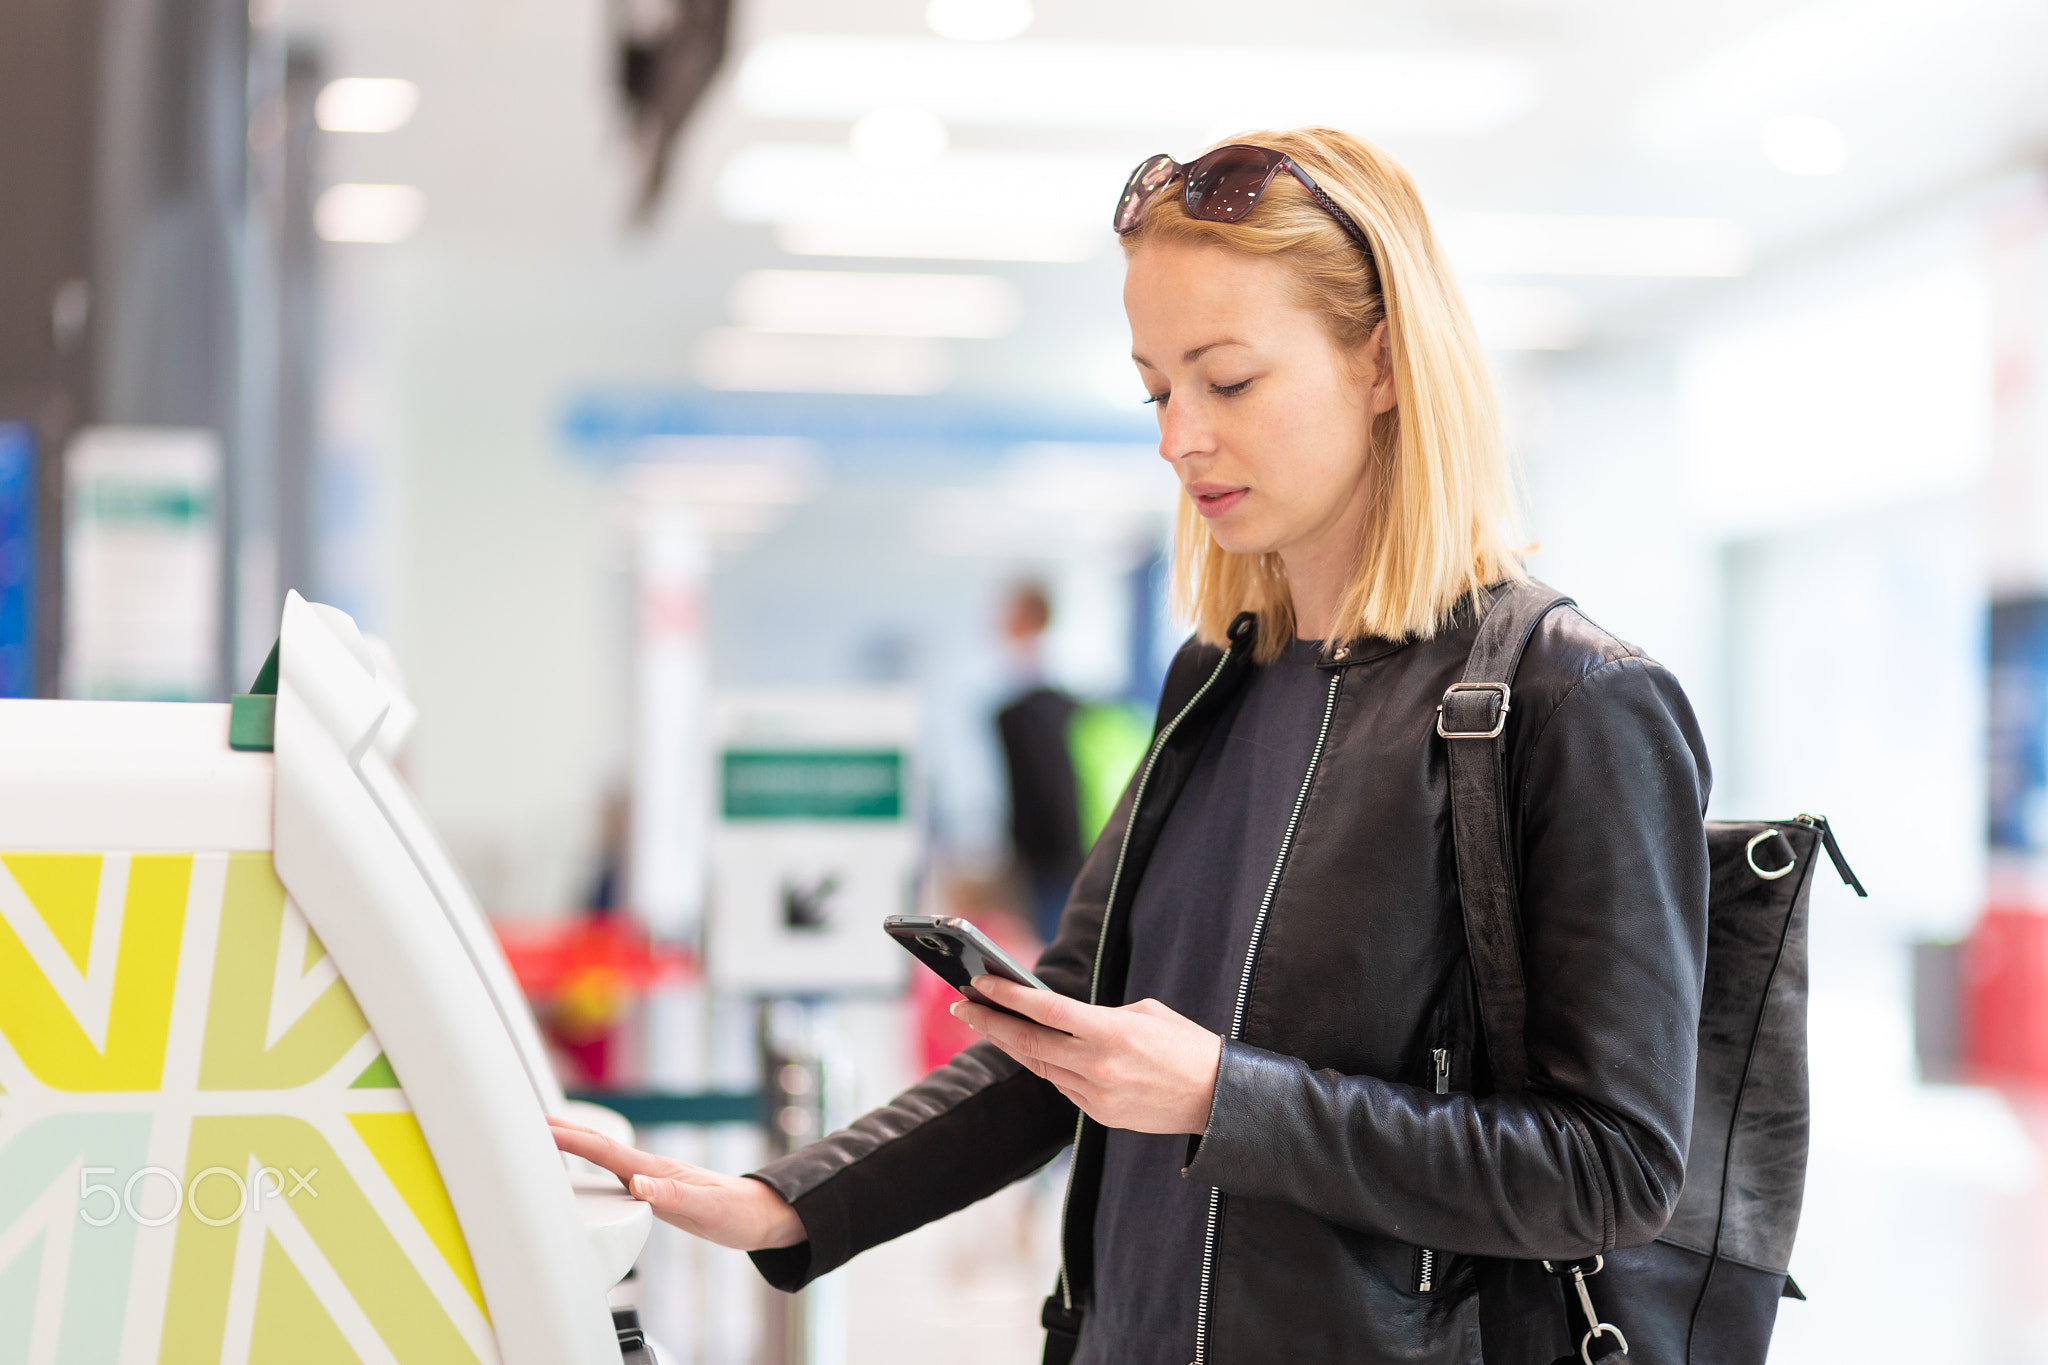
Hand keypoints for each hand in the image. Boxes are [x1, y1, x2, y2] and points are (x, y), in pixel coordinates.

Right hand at [549, 1117, 805, 1250]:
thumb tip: (638, 1185)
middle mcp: (648, 1170)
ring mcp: (649, 1179)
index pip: (604, 1151)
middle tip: (525, 1119)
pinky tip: (579, 1167)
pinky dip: (589, 1163)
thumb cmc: (737, 1212)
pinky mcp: (652, 1191)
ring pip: (602, 1156)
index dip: (570, 1139)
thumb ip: (674, 1197)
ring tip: (541, 1135)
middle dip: (562, 1130)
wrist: (759, 1215)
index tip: (539, 1128)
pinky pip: (612, 1172)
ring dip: (572, 1142)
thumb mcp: (708, 1209)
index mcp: (654, 1172)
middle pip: (598, 1144)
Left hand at [951, 976, 1221, 1134]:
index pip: (1046, 1010)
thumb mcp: (1146, 1012)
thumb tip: (1064, 1017)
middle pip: (1028, 1042)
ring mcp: (1097, 1094)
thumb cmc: (1186, 1045)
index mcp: (1113, 1031)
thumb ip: (1101, 1015)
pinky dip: (1045, 1066)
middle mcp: (1099, 1065)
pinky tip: (1032, 1050)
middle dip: (990, 1023)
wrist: (1219, 1099)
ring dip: (1012, 1045)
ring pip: (1040, 1066)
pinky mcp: (1100, 1115)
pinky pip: (1062, 1086)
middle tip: (962, 1006)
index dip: (1008, 996)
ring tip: (988, 1024)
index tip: (979, 983)